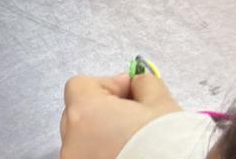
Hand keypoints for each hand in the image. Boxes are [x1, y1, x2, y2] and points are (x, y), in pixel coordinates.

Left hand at [59, 72, 181, 158]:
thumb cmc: (164, 142)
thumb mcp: (161, 102)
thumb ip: (143, 83)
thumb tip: (136, 84)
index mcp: (82, 113)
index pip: (81, 86)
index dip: (108, 85)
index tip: (133, 94)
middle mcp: (71, 142)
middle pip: (79, 115)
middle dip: (104, 111)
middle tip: (135, 118)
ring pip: (84, 143)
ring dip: (103, 138)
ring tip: (134, 143)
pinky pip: (90, 158)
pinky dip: (104, 155)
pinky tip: (129, 157)